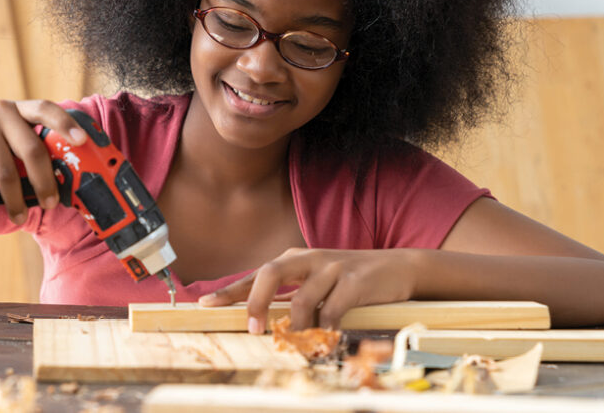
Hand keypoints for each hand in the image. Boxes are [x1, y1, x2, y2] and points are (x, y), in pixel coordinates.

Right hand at [0, 99, 86, 223]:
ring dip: (16, 201)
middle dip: (45, 182)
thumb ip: (20, 141)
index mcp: (14, 108)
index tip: (83, 141)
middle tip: (52, 203)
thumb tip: (57, 177)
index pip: (45, 109)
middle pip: (32, 151)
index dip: (66, 124)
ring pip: (6, 173)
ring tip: (20, 216)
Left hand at [197, 248, 420, 331]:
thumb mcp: (316, 279)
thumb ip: (291, 293)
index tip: (205, 304)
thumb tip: (261, 319)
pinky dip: (325, 327)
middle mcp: (309, 259)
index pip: (255, 274)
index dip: (230, 290)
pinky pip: (333, 308)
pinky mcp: (355, 281)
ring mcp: (332, 267)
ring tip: (295, 344)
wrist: (398, 267)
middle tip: (254, 329)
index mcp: (295, 259)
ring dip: (295, 326)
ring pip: (302, 298)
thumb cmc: (350, 279)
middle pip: (270, 273)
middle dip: (256, 302)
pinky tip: (325, 338)